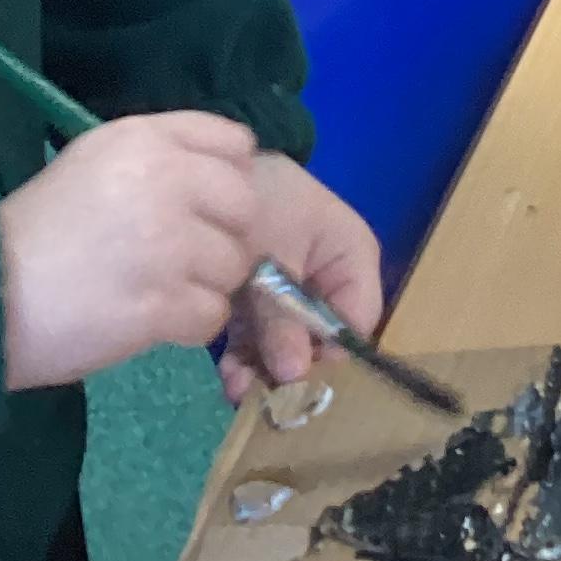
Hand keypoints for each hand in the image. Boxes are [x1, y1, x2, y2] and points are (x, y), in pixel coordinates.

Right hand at [0, 111, 259, 391]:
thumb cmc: (38, 226)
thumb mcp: (93, 160)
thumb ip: (159, 155)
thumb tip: (221, 175)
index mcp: (146, 139)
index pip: (233, 142)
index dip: (229, 176)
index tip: (208, 204)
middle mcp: (165, 181)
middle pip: (245, 205)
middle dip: (226, 234)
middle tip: (189, 258)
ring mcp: (168, 245)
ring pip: (234, 265)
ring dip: (206, 284)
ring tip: (161, 291)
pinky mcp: (162, 304)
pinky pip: (213, 314)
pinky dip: (190, 324)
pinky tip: (154, 320)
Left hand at [221, 157, 384, 404]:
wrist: (203, 170)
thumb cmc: (255, 198)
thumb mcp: (272, 259)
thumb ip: (284, 317)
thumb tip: (293, 376)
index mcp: (350, 256)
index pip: (356, 320)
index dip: (330, 352)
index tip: (298, 375)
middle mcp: (328, 279)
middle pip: (321, 339)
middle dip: (291, 369)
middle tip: (263, 390)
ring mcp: (291, 290)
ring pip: (288, 344)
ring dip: (265, 369)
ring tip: (239, 388)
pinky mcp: (258, 297)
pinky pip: (260, 336)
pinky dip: (246, 356)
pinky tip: (231, 375)